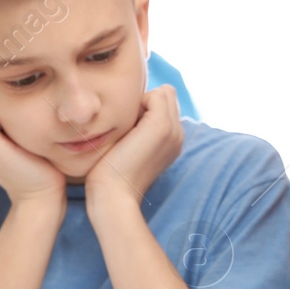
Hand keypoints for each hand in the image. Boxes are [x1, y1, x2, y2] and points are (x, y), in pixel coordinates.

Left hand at [84, 84, 185, 207]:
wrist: (113, 196)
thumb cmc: (110, 175)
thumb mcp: (129, 147)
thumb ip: (136, 128)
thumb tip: (129, 106)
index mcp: (171, 142)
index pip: (165, 105)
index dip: (145, 108)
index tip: (128, 130)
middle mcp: (178, 135)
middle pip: (167, 95)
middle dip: (145, 102)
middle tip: (127, 126)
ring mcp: (173, 131)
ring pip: (164, 93)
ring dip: (142, 102)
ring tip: (127, 127)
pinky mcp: (161, 126)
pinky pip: (156, 94)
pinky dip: (138, 102)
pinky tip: (126, 125)